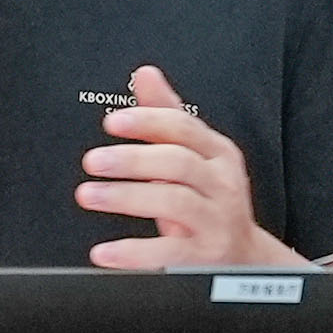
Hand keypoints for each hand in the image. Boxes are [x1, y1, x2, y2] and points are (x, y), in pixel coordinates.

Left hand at [81, 65, 300, 267]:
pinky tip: (103, 251)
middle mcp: (221, 184)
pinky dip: (133, 252)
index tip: (112, 122)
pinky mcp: (204, 258)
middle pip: (178, 163)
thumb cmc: (211, 201)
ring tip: (88, 194)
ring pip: (174, 202)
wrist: (244, 258)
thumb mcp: (196, 156)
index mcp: (218, 154)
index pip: (185, 129)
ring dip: (126, 197)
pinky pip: (169, 252)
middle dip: (132, 159)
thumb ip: (166, 117)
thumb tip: (145, 74)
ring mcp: (216, 222)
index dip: (148, 122)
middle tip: (92, 161)